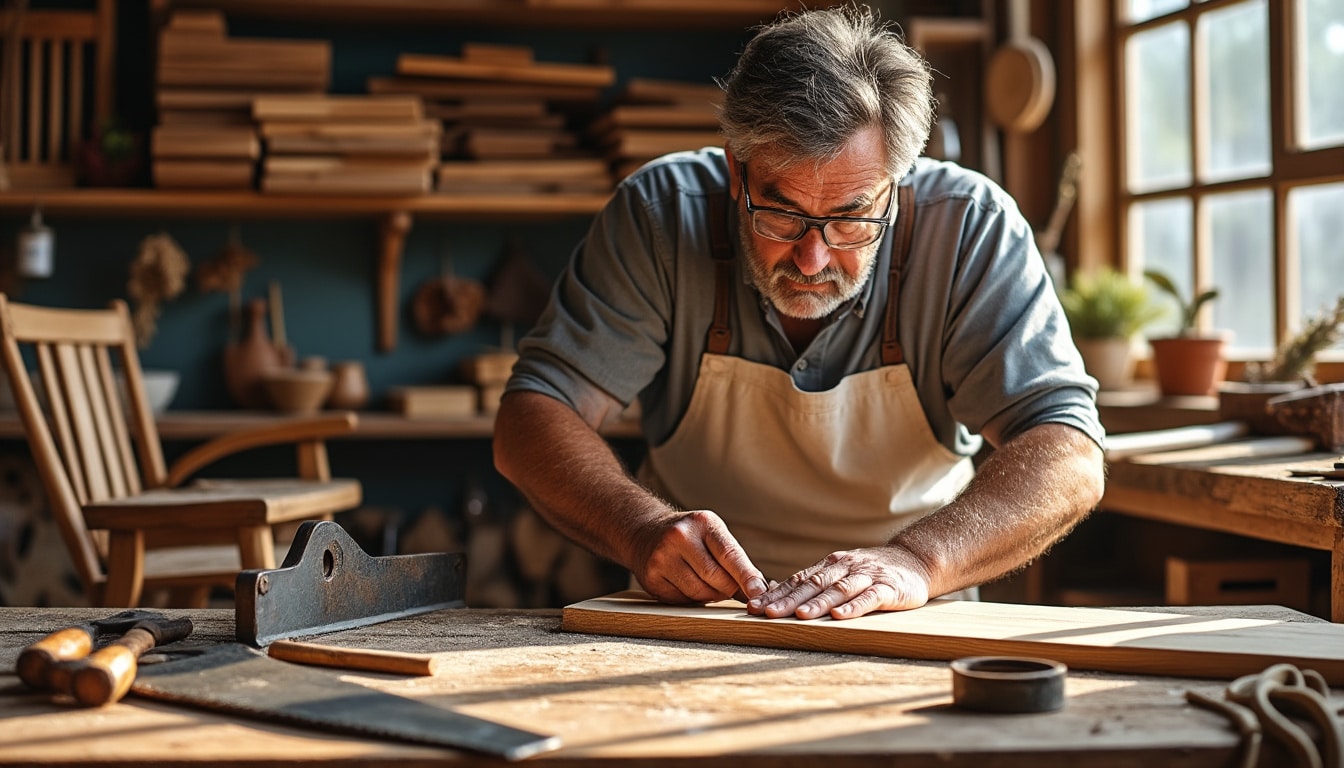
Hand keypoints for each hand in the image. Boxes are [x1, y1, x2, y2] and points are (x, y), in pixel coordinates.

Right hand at [632, 510, 767, 604]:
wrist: (645, 533)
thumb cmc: (689, 536)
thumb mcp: (712, 534)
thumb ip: (735, 559)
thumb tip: (759, 589)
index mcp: (702, 523)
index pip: (729, 554)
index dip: (746, 576)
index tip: (759, 592)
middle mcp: (679, 537)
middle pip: (715, 577)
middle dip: (730, 589)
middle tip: (736, 591)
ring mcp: (662, 558)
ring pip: (699, 592)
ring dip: (711, 595)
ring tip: (709, 584)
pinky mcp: (651, 579)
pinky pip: (682, 600)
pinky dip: (692, 598)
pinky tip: (688, 585)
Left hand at [746, 546, 930, 619]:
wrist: (915, 561)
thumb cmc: (871, 572)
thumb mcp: (840, 573)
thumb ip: (814, 582)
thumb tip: (775, 592)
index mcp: (830, 566)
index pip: (798, 580)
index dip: (775, 593)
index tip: (753, 606)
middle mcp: (844, 569)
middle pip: (813, 585)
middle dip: (788, 600)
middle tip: (766, 612)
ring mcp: (866, 577)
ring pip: (838, 590)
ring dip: (818, 604)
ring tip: (799, 616)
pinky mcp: (888, 588)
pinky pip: (869, 598)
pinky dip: (854, 607)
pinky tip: (840, 616)